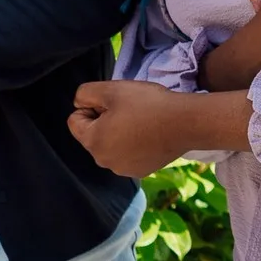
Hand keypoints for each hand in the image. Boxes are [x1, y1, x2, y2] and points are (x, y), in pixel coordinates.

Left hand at [68, 80, 199, 177]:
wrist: (185, 122)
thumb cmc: (148, 104)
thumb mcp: (111, 89)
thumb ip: (84, 93)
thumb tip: (80, 103)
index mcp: (93, 141)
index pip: (75, 120)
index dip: (92, 106)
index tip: (114, 102)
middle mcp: (103, 161)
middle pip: (93, 135)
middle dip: (105, 122)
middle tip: (129, 111)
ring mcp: (123, 169)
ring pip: (111, 145)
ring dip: (119, 134)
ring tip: (142, 122)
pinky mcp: (141, 171)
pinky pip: (128, 155)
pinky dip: (134, 145)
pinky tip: (150, 135)